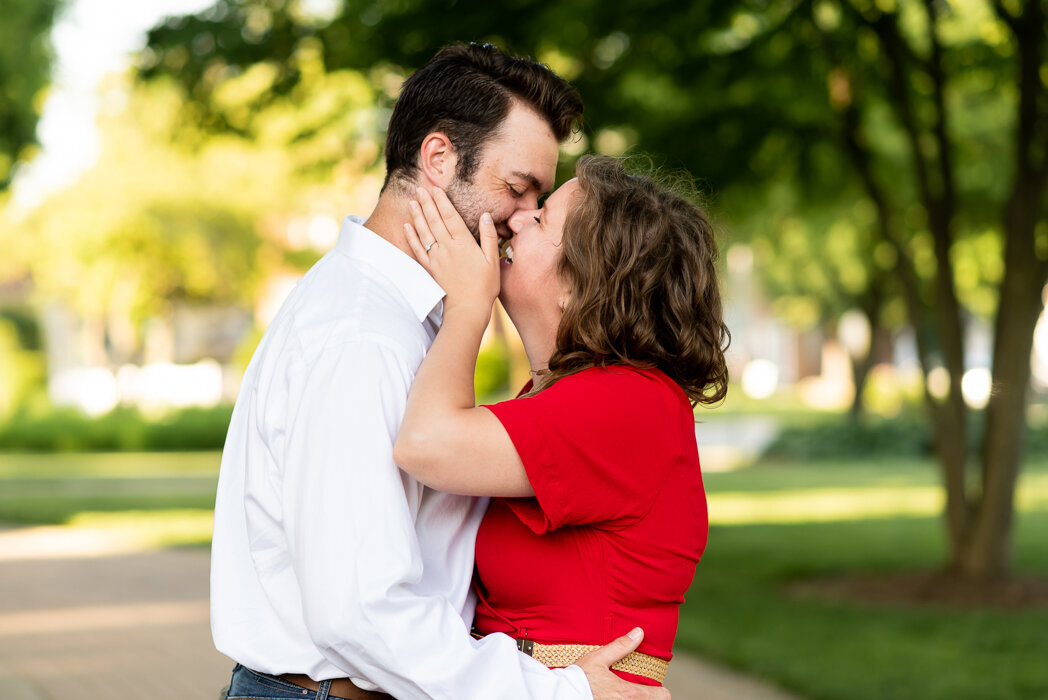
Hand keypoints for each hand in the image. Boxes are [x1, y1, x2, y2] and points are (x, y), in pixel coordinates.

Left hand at [404, 186, 499, 318]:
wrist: (467, 309)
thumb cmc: (484, 286)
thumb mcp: (492, 260)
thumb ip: (488, 236)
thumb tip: (485, 215)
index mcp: (464, 243)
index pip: (450, 217)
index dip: (442, 202)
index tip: (436, 189)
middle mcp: (447, 247)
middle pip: (434, 220)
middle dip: (427, 203)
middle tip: (420, 189)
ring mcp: (436, 258)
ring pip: (424, 232)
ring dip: (417, 215)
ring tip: (412, 201)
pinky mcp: (430, 268)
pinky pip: (418, 249)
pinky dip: (411, 237)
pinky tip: (407, 226)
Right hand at [577, 628, 671, 699]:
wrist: (560, 695)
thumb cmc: (579, 678)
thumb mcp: (598, 659)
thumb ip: (621, 647)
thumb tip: (639, 633)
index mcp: (629, 693)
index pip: (662, 697)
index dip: (661, 691)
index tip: (655, 688)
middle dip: (649, 698)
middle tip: (640, 691)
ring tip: (625, 695)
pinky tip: (614, 698)